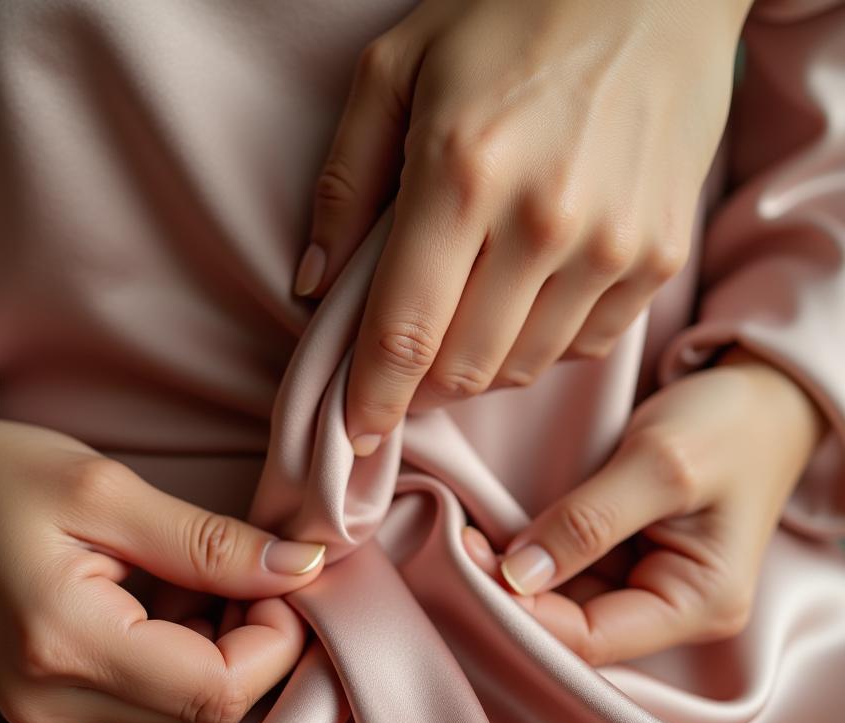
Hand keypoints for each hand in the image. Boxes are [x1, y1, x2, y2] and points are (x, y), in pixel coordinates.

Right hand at [0, 389, 326, 722]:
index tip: (285, 576)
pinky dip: (180, 650)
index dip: (276, 641)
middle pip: (207, 707)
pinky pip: (147, 698)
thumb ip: (208, 541)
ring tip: (193, 571)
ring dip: (217, 643)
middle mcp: (52, 704)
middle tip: (245, 565)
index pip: (218, 691)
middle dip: (253, 640)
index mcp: (64, 645)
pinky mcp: (49, 707)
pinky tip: (163, 595)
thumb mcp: (105, 489)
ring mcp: (46, 715)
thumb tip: (302, 567)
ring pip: (183, 707)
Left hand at [294, 0, 752, 455]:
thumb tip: (312, 285)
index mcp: (463, 172)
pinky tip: (525, 300)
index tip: (352, 431)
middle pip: (463, 368)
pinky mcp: (660, 255)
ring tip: (463, 321)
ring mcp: (612, 244)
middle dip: (419, 387)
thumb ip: (345, 185)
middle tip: (403, 366)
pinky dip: (541, 344)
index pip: (404, 333)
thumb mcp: (396, 70)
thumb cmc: (513, 14)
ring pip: (523, 367)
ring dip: (478, 366)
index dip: (372, 398)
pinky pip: (585, 346)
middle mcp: (544, 221)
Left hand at [460, 349, 825, 664]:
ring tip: (463, 542)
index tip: (470, 563)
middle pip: (572, 630)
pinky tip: (489, 538)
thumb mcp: (659, 464)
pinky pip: (565, 575)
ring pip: (562, 605)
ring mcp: (645, 585)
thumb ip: (589, 521)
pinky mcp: (623, 560)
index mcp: (697, 604)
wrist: (758, 395)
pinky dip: (526, 559)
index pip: (592, 638)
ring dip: (511, 579)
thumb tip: (516, 576)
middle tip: (457, 550)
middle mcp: (670, 610)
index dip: (525, 612)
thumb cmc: (727, 424)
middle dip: (511, 598)